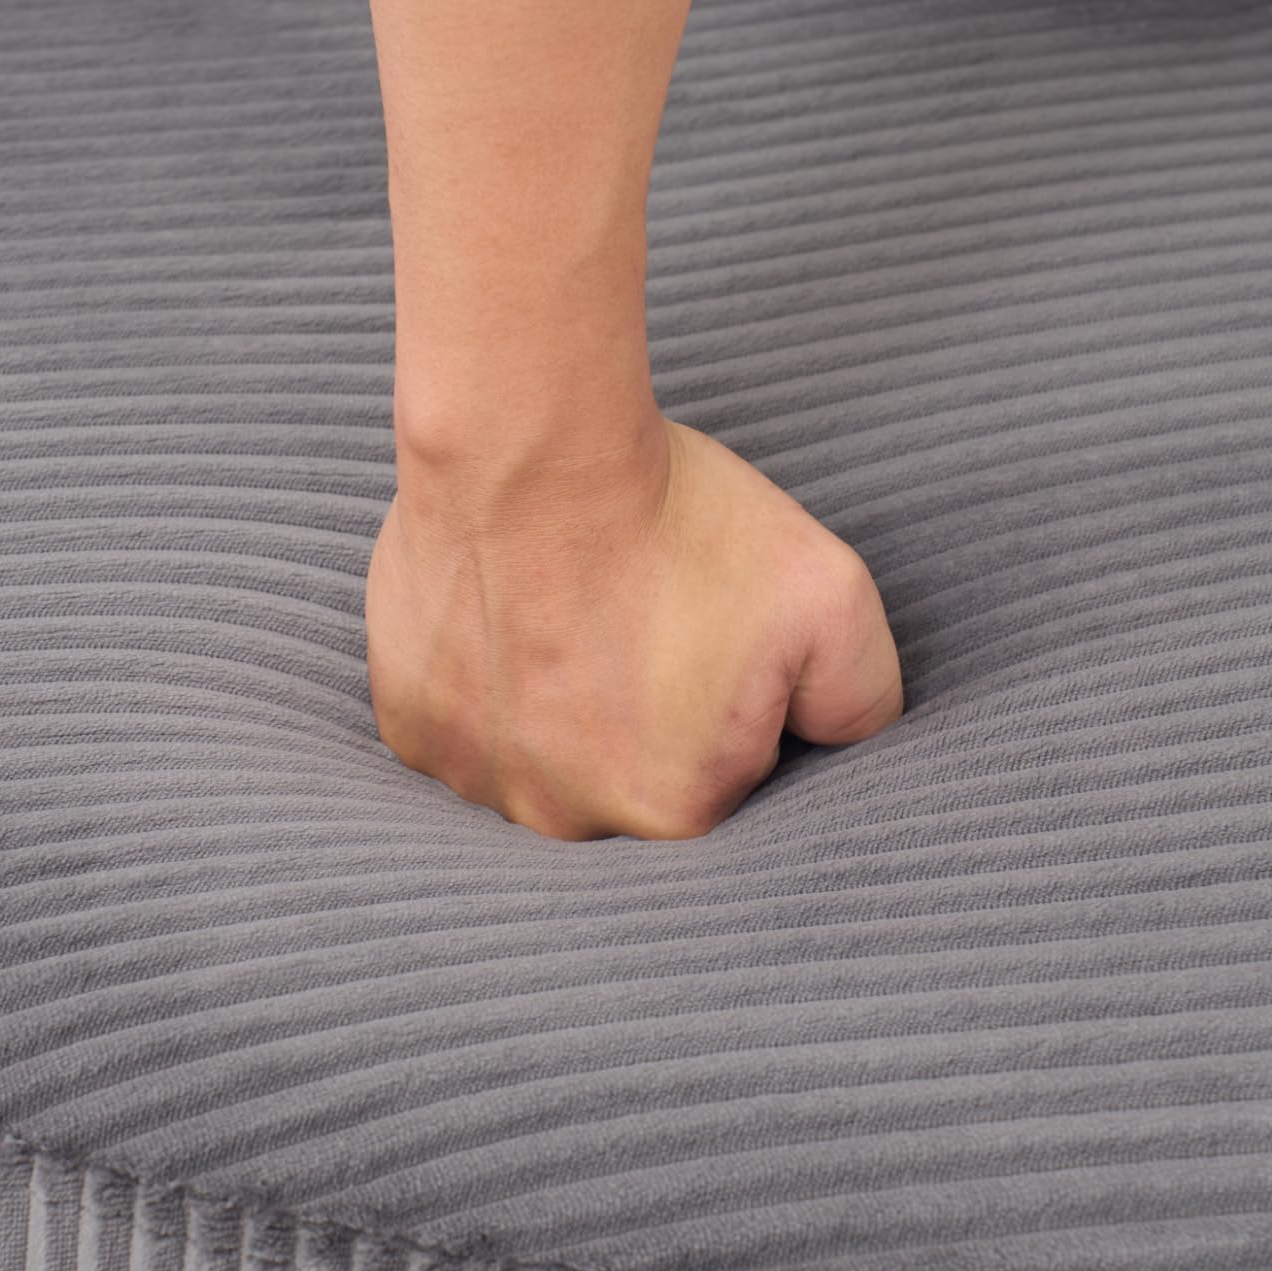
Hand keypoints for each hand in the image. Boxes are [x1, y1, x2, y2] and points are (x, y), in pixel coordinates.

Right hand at [365, 412, 903, 840]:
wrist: (534, 450)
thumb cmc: (680, 523)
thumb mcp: (833, 602)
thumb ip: (860, 702)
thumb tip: (834, 743)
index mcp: (673, 811)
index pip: (716, 785)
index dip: (720, 708)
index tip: (703, 641)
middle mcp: (564, 820)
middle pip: (619, 783)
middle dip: (635, 716)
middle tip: (635, 620)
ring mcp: (476, 778)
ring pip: (536, 762)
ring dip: (554, 709)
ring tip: (568, 616)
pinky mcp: (411, 726)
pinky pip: (463, 730)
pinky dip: (487, 689)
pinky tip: (511, 619)